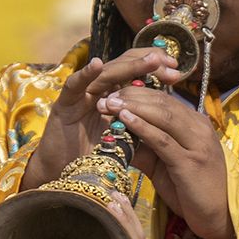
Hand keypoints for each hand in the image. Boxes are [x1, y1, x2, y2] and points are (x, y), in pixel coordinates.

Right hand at [24, 47, 181, 188]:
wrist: (64, 177)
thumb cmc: (94, 160)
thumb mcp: (123, 140)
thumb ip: (138, 126)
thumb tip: (170, 117)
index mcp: (111, 97)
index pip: (134, 75)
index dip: (154, 69)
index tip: (177, 69)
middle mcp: (95, 92)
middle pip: (121, 68)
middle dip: (146, 62)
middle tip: (168, 61)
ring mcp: (79, 97)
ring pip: (103, 74)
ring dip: (127, 66)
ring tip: (150, 60)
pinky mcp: (62, 106)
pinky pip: (73, 86)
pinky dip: (85, 74)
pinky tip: (97, 65)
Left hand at [75, 199, 144, 238]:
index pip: (112, 238)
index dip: (108, 217)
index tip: (96, 198)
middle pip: (123, 232)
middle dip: (117, 209)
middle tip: (107, 188)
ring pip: (130, 235)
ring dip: (123, 212)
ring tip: (113, 195)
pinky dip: (127, 226)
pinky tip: (117, 209)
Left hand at [98, 86, 231, 238]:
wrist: (217, 216)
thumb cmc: (191, 190)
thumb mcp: (165, 164)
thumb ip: (145, 148)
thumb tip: (115, 136)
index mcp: (196, 124)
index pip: (164, 100)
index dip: (137, 94)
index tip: (112, 93)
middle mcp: (199, 129)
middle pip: (163, 103)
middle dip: (132, 97)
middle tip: (105, 95)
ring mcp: (197, 144)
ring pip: (163, 116)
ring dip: (134, 107)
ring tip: (110, 103)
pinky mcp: (190, 163)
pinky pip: (162, 140)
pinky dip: (142, 127)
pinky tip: (125, 119)